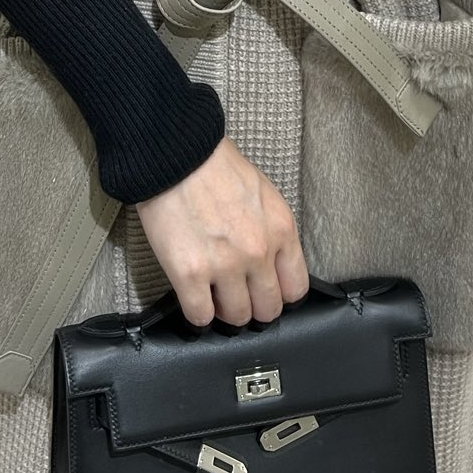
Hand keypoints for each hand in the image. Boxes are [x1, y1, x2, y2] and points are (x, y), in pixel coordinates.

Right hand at [135, 135, 311, 327]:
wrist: (176, 155)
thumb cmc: (216, 167)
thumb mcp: (264, 196)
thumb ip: (272, 232)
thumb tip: (270, 263)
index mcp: (281, 231)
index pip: (295, 288)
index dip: (279, 294)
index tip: (264, 291)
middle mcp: (258, 253)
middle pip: (267, 309)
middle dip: (253, 307)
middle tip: (237, 297)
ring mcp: (224, 266)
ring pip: (236, 317)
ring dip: (225, 312)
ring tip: (213, 297)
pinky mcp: (189, 274)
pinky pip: (200, 316)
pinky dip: (198, 315)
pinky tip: (194, 299)